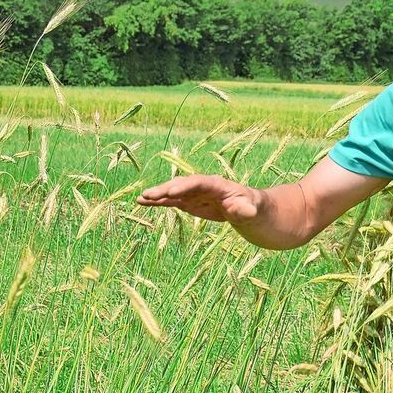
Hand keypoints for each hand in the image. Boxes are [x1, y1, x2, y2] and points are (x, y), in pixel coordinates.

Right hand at [136, 175, 262, 223]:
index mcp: (217, 184)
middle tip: (149, 195)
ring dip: (157, 194)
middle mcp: (202, 186)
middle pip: (181, 185)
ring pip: (173, 192)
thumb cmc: (251, 207)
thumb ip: (245, 209)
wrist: (245, 209)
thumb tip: (245, 210)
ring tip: (141, 198)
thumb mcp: (251, 209)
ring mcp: (193, 193)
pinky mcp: (188, 202)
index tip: (172, 193)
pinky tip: (142, 202)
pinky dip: (157, 202)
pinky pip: (170, 201)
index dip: (185, 187)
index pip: (199, 182)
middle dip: (166, 189)